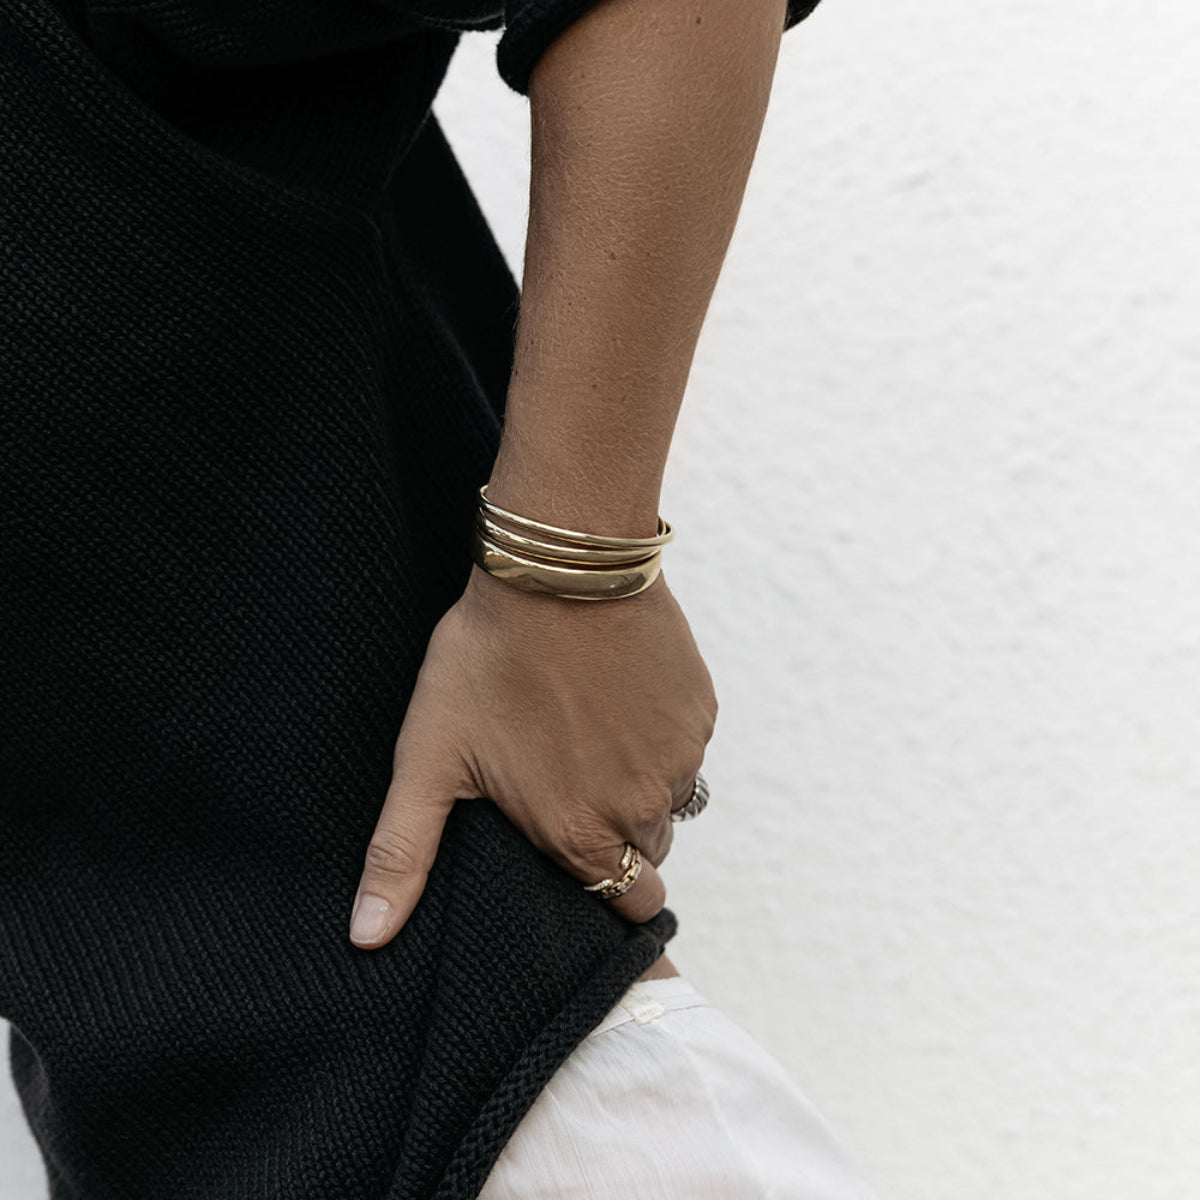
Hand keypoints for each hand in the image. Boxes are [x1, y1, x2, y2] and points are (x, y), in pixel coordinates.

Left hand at [348, 563, 717, 947]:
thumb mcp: (428, 756)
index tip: (578, 850)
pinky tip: (619, 700)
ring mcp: (679, 755)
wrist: (556, 569)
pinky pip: (688, 746)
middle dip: (620, 836)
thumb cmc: (485, 660)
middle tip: (573, 786)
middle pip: (650, 855)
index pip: (627, 903)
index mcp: (579, 834)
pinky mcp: (699, 709)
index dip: (606, 885)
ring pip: (672, 800)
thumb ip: (402, 853)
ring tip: (591, 738)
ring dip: (641, 785)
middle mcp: (641, 807)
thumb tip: (366, 938)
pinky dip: (660, 736)